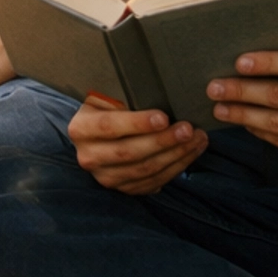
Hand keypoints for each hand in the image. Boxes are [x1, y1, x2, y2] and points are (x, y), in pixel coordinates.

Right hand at [68, 95, 206, 194]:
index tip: (163, 117)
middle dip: (164, 141)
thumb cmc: (107, 108)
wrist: (96, 134)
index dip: (137, 123)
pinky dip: (176, 168)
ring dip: (176, 155)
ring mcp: (106, 177)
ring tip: (197, 138)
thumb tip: (157, 88)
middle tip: (189, 129)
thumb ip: (122, 96)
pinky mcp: (123, 188)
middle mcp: (89, 157)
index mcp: (81, 129)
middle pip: (130, 152)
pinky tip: (191, 152)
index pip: (109, 126)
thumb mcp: (105, 97)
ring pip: (145, 170)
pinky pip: (152, 182)